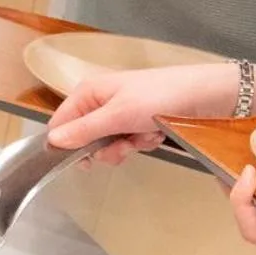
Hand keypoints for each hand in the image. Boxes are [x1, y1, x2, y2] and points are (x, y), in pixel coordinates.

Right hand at [46, 61, 240, 158]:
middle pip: (85, 139)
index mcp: (88, 92)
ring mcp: (121, 114)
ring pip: (108, 145)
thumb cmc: (158, 98)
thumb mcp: (118, 115)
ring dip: (127, 147)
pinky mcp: (138, 123)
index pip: (60, 124)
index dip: (67, 145)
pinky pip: (129, 143)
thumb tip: (51, 141)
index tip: (84, 162)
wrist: (204, 96)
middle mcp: (101, 102)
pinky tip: (155, 134)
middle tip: (123, 147)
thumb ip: (84, 130)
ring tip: (145, 136)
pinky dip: (142, 143)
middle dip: (105, 149)